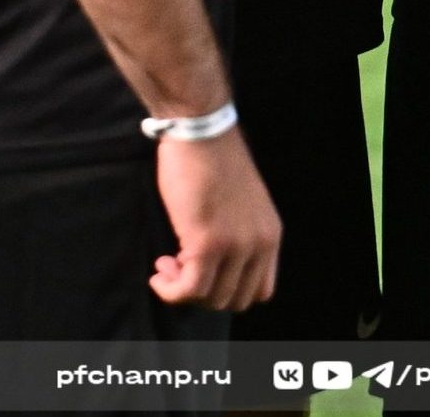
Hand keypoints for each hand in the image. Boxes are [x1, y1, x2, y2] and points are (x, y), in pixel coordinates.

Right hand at [150, 127, 281, 310]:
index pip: (260, 291)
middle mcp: (260, 243)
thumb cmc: (211, 160)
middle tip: (178, 267)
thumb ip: (237, 236)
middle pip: (235, 300)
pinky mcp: (208, 243)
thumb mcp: (239, 204)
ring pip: (211, 298)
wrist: (200, 130)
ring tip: (166, 264)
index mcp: (271, 234)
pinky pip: (189, 289)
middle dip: (202, 293)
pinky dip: (170, 290)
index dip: (227, 289)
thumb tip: (212, 270)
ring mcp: (236, 245)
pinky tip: (158, 272)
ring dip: (183, 290)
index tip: (204, 272)